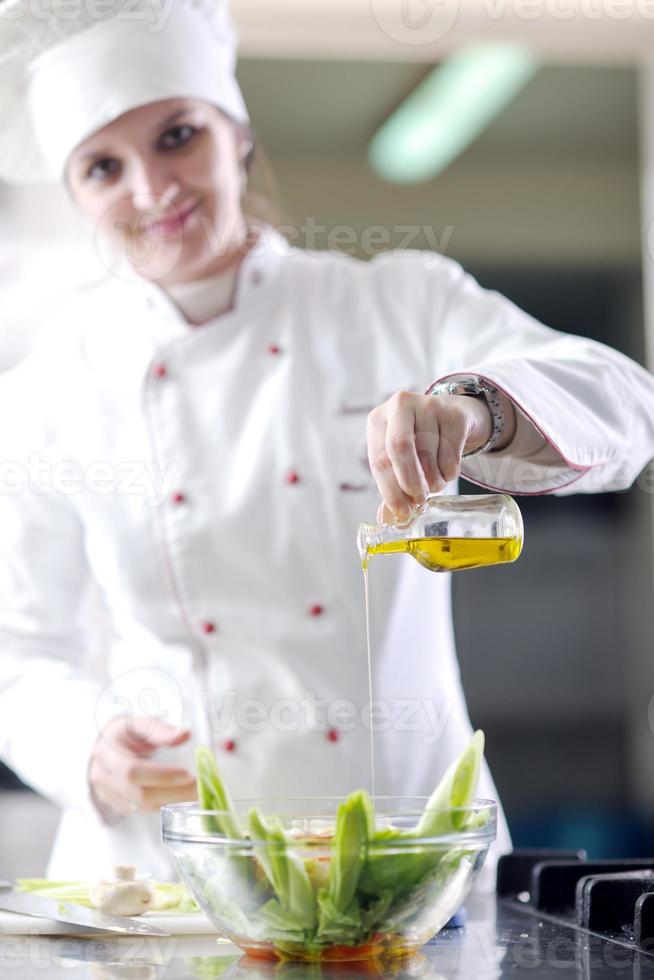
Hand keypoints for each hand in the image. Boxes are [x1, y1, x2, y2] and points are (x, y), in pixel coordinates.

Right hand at [89, 716, 195, 818]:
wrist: (104, 747)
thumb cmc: (125, 733)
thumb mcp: (139, 724)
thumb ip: (160, 730)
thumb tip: (185, 735)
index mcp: (106, 754)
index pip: (132, 771)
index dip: (161, 775)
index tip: (187, 774)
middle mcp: (103, 778)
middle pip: (139, 794)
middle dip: (173, 792)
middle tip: (200, 788)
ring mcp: (108, 796)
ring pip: (142, 807)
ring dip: (172, 801)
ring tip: (197, 793)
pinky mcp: (117, 806)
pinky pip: (142, 811)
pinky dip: (164, 805)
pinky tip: (182, 798)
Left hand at [367, 391, 496, 520]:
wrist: (454, 416)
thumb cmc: (420, 442)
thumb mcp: (400, 462)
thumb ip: (393, 489)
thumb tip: (388, 519)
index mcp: (379, 420)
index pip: (379, 460)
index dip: (390, 491)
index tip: (402, 512)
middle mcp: (400, 406)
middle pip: (400, 449)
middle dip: (410, 482)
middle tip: (419, 499)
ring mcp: (429, 406)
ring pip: (430, 456)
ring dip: (434, 481)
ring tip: (434, 481)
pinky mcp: (455, 414)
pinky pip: (452, 455)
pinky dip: (450, 473)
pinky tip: (447, 468)